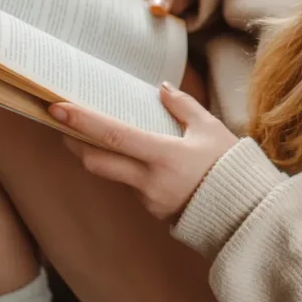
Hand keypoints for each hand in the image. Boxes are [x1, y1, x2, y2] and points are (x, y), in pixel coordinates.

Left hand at [50, 84, 237, 219]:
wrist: (244, 213)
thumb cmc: (230, 167)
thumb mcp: (211, 129)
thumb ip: (183, 106)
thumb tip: (161, 88)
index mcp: (164, 156)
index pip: (113, 136)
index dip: (82, 122)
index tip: (57, 108)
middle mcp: (149, 181)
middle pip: (96, 162)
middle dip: (74, 142)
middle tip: (61, 122)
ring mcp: (148, 200)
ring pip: (112, 174)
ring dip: (100, 156)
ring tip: (94, 135)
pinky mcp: (152, 211)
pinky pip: (131, 186)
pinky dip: (127, 170)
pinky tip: (135, 159)